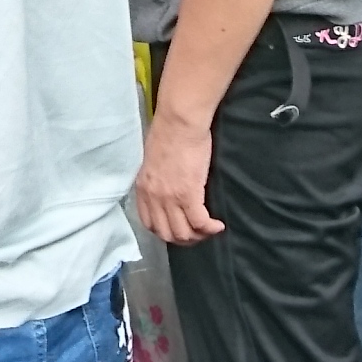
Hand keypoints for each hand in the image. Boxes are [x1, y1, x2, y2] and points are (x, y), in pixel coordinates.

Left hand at [132, 110, 223, 245]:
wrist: (179, 122)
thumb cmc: (169, 133)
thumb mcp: (153, 161)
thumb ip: (157, 179)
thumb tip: (167, 188)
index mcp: (143, 188)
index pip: (149, 223)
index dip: (165, 232)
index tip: (179, 229)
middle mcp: (154, 197)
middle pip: (166, 234)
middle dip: (183, 239)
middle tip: (198, 233)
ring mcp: (170, 198)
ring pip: (183, 233)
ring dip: (198, 236)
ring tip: (209, 230)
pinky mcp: (189, 194)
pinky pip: (200, 223)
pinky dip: (210, 229)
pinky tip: (218, 225)